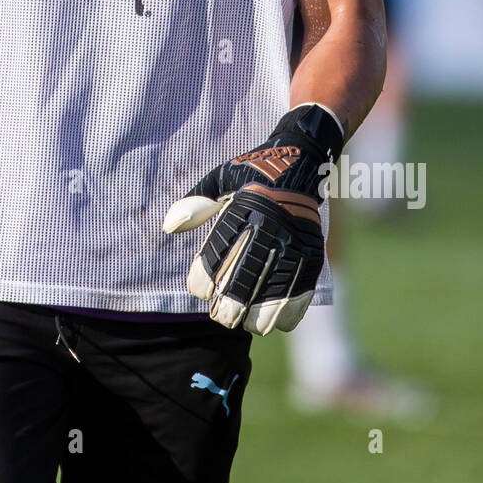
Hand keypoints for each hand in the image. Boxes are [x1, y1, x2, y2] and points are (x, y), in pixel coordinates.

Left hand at [162, 104, 342, 334]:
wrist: (301, 161)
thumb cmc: (251, 174)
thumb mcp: (220, 180)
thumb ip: (196, 204)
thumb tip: (169, 226)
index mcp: (242, 210)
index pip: (216, 259)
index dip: (203, 282)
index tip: (201, 289)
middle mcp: (268, 228)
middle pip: (242, 283)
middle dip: (227, 307)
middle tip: (220, 316)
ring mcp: (293, 242)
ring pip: (272, 295)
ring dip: (257, 315)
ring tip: (246, 322)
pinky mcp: (313, 252)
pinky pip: (301, 292)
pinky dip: (288, 312)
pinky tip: (274, 320)